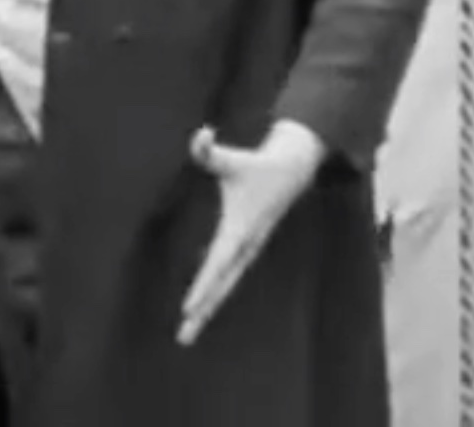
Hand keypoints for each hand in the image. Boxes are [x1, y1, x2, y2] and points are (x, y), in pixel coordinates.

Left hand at [178, 121, 325, 345]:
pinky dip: (215, 292)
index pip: (218, 264)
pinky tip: (202, 306)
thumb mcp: (232, 157)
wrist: (290, 171)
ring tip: (188, 330)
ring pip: (226, 284)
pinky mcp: (247, 248)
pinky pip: (228, 276)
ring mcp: (247, 250)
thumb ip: (209, 151)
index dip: (204, 285)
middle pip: (222, 285)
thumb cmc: (257, 165)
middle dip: (203, 310)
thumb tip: (199, 136)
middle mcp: (244, 246)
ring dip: (208, 307)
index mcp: (240, 231)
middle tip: (183, 337)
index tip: (188, 307)